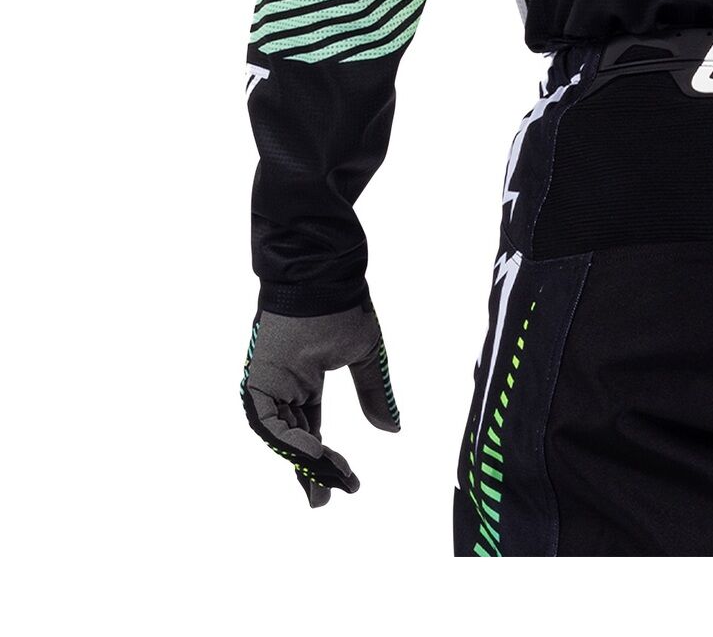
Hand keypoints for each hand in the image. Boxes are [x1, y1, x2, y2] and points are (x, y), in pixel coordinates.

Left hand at [240, 302, 400, 506]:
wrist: (322, 273)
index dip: (326, 459)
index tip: (348, 483)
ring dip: (302, 462)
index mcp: (303, 381)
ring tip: (323, 486)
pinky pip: (269, 421)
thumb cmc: (343, 306)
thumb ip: (374, 393)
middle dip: (311, 471)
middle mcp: (282, 387)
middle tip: (326, 500)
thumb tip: (392, 429)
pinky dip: (288, 441)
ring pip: (280, 436)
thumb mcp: (364, 355)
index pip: (310, 430)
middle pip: (294, 440)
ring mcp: (267, 384)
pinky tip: (311, 456)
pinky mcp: (258, 379)